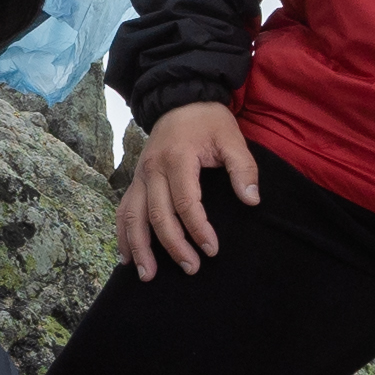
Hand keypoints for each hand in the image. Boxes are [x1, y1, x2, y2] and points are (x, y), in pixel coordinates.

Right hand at [115, 100, 260, 277]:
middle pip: (157, 216)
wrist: (179, 99)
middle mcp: (152, 169)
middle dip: (173, 246)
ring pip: (132, 217)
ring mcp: (140, 175)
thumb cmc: (208, 120)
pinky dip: (123, 235)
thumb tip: (251, 199)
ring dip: (139, 248)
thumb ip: (243, 168)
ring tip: (148, 275)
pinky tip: (127, 257)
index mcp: (177, 159)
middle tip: (192, 268)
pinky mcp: (135, 180)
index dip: (198, 229)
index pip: (185, 203)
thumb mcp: (232, 137)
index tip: (212, 249)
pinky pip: (123, 210)